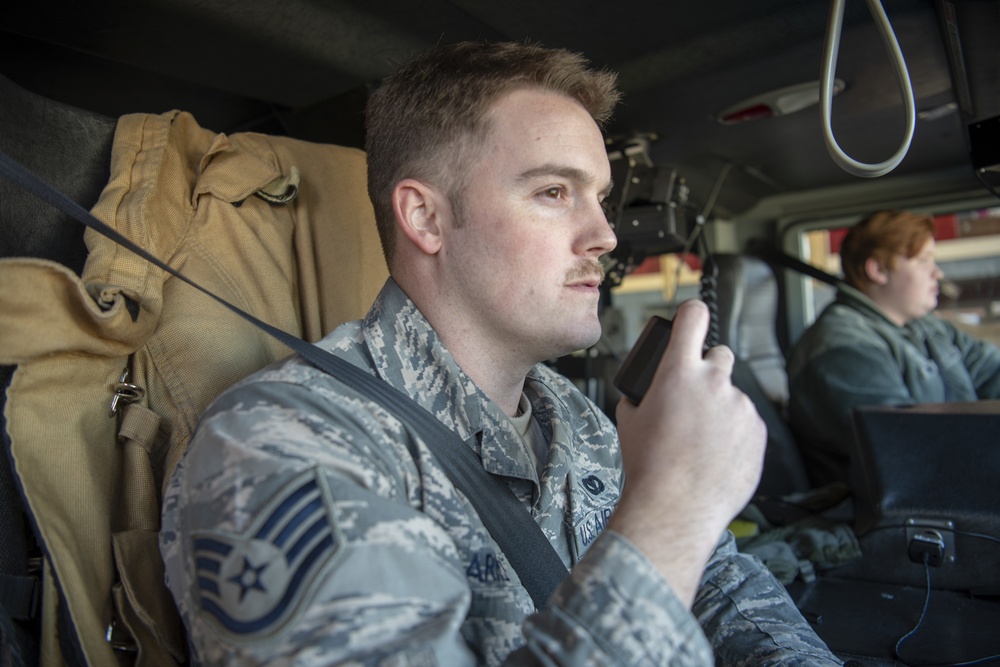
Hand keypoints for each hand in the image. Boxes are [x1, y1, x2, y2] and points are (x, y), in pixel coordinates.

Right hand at [609, 299, 765, 604]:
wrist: (675, 507)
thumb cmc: (649, 465)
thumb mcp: (629, 420)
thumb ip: (641, 395)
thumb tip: (644, 394)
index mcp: (679, 372)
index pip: (693, 317)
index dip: (692, 314)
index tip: (692, 317)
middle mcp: (714, 382)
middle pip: (720, 354)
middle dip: (708, 369)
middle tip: (693, 397)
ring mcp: (740, 407)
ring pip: (732, 396)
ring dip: (720, 410)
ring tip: (700, 443)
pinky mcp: (758, 432)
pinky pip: (746, 423)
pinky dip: (734, 434)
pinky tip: (715, 457)